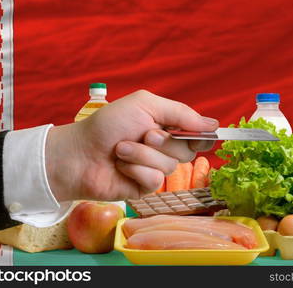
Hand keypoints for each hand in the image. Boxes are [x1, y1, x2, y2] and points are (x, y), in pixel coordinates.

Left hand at [45, 90, 217, 200]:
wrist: (79, 153)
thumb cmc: (108, 125)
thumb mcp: (145, 105)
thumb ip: (180, 113)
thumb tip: (213, 124)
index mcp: (166, 126)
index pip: (197, 133)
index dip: (201, 135)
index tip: (201, 134)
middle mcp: (163, 148)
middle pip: (188, 151)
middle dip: (164, 142)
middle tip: (143, 134)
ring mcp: (154, 168)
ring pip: (170, 166)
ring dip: (143, 155)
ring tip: (121, 150)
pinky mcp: (144, 187)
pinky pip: (154, 180)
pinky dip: (136, 170)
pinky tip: (121, 167)